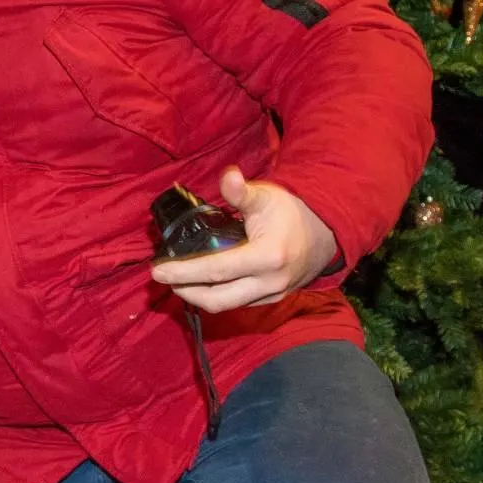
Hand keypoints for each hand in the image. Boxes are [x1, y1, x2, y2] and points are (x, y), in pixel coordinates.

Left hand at [149, 166, 338, 312]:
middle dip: (184, 290)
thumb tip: (228, 176)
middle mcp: (270, 282)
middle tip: (163, 277)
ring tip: (177, 281)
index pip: (216, 271)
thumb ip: (242, 191)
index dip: (183, 273)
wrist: (326, 233)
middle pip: (216, 298)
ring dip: (197, 296)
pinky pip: (238, 304)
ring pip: (226, 305)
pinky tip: (199, 285)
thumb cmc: (291, 213)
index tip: (157, 271)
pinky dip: (215, 296)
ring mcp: (272, 294)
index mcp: (267, 257)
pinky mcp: (272, 300)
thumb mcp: (267, 196)